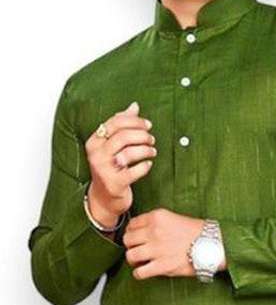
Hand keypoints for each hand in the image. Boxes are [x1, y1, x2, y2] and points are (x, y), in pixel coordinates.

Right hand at [85, 101, 156, 224]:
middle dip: (142, 135)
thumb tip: (134, 106)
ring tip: (152, 151)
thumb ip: (121, 125)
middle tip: (151, 139)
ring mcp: (104, 170)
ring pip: (128, 152)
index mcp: (94, 141)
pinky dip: (144, 167)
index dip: (135, 121)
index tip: (148, 125)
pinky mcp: (114, 184)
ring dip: (145, 150)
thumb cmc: (109, 169)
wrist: (103, 199)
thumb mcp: (110, 146)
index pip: (115, 122)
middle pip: (123, 136)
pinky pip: (134, 171)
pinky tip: (148, 165)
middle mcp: (96, 154)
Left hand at [123, 208, 205, 279]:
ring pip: (130, 256)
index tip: (138, 238)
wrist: (212, 244)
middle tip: (138, 250)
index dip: (133, 232)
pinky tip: (144, 272)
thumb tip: (139, 233)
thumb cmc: (196, 232)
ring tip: (140, 262)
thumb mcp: (173, 218)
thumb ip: (156, 223)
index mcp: (157, 217)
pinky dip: (139, 274)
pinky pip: (139, 272)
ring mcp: (157, 249)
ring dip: (133, 260)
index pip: (131, 224)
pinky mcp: (162, 266)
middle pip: (127, 240)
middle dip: (131, 246)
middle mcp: (154, 231)